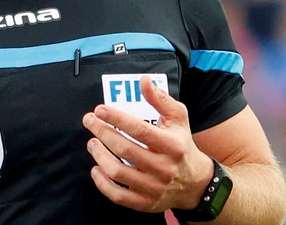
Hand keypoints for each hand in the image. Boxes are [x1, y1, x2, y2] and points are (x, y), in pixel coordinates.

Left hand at [82, 76, 212, 212]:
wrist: (196, 183)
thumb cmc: (182, 145)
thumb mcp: (178, 119)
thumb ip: (160, 99)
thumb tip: (144, 80)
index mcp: (172, 145)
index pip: (139, 130)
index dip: (116, 118)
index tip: (100, 110)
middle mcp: (164, 168)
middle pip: (125, 150)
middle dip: (102, 132)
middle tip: (89, 121)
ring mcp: (154, 188)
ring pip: (118, 173)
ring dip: (99, 155)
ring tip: (92, 142)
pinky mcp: (145, 203)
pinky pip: (118, 196)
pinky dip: (102, 183)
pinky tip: (96, 168)